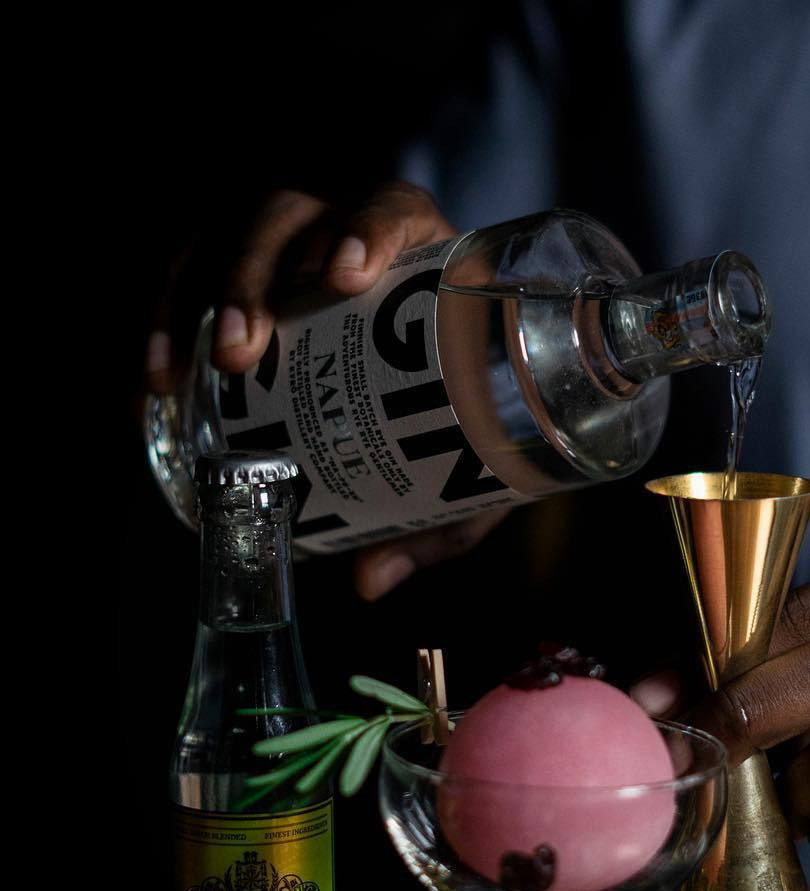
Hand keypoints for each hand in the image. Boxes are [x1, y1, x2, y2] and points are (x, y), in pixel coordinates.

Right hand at [145, 180, 508, 597]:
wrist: (457, 398)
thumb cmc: (471, 427)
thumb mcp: (471, 476)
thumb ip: (438, 522)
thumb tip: (369, 579)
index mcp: (424, 260)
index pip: (392, 208)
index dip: (366, 227)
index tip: (346, 279)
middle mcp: (348, 240)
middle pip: (288, 217)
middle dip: (253, 274)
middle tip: (243, 352)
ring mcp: (288, 255)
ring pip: (226, 238)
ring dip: (196, 298)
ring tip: (183, 373)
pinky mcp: (244, 286)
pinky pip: (189, 281)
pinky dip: (166, 326)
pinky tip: (154, 386)